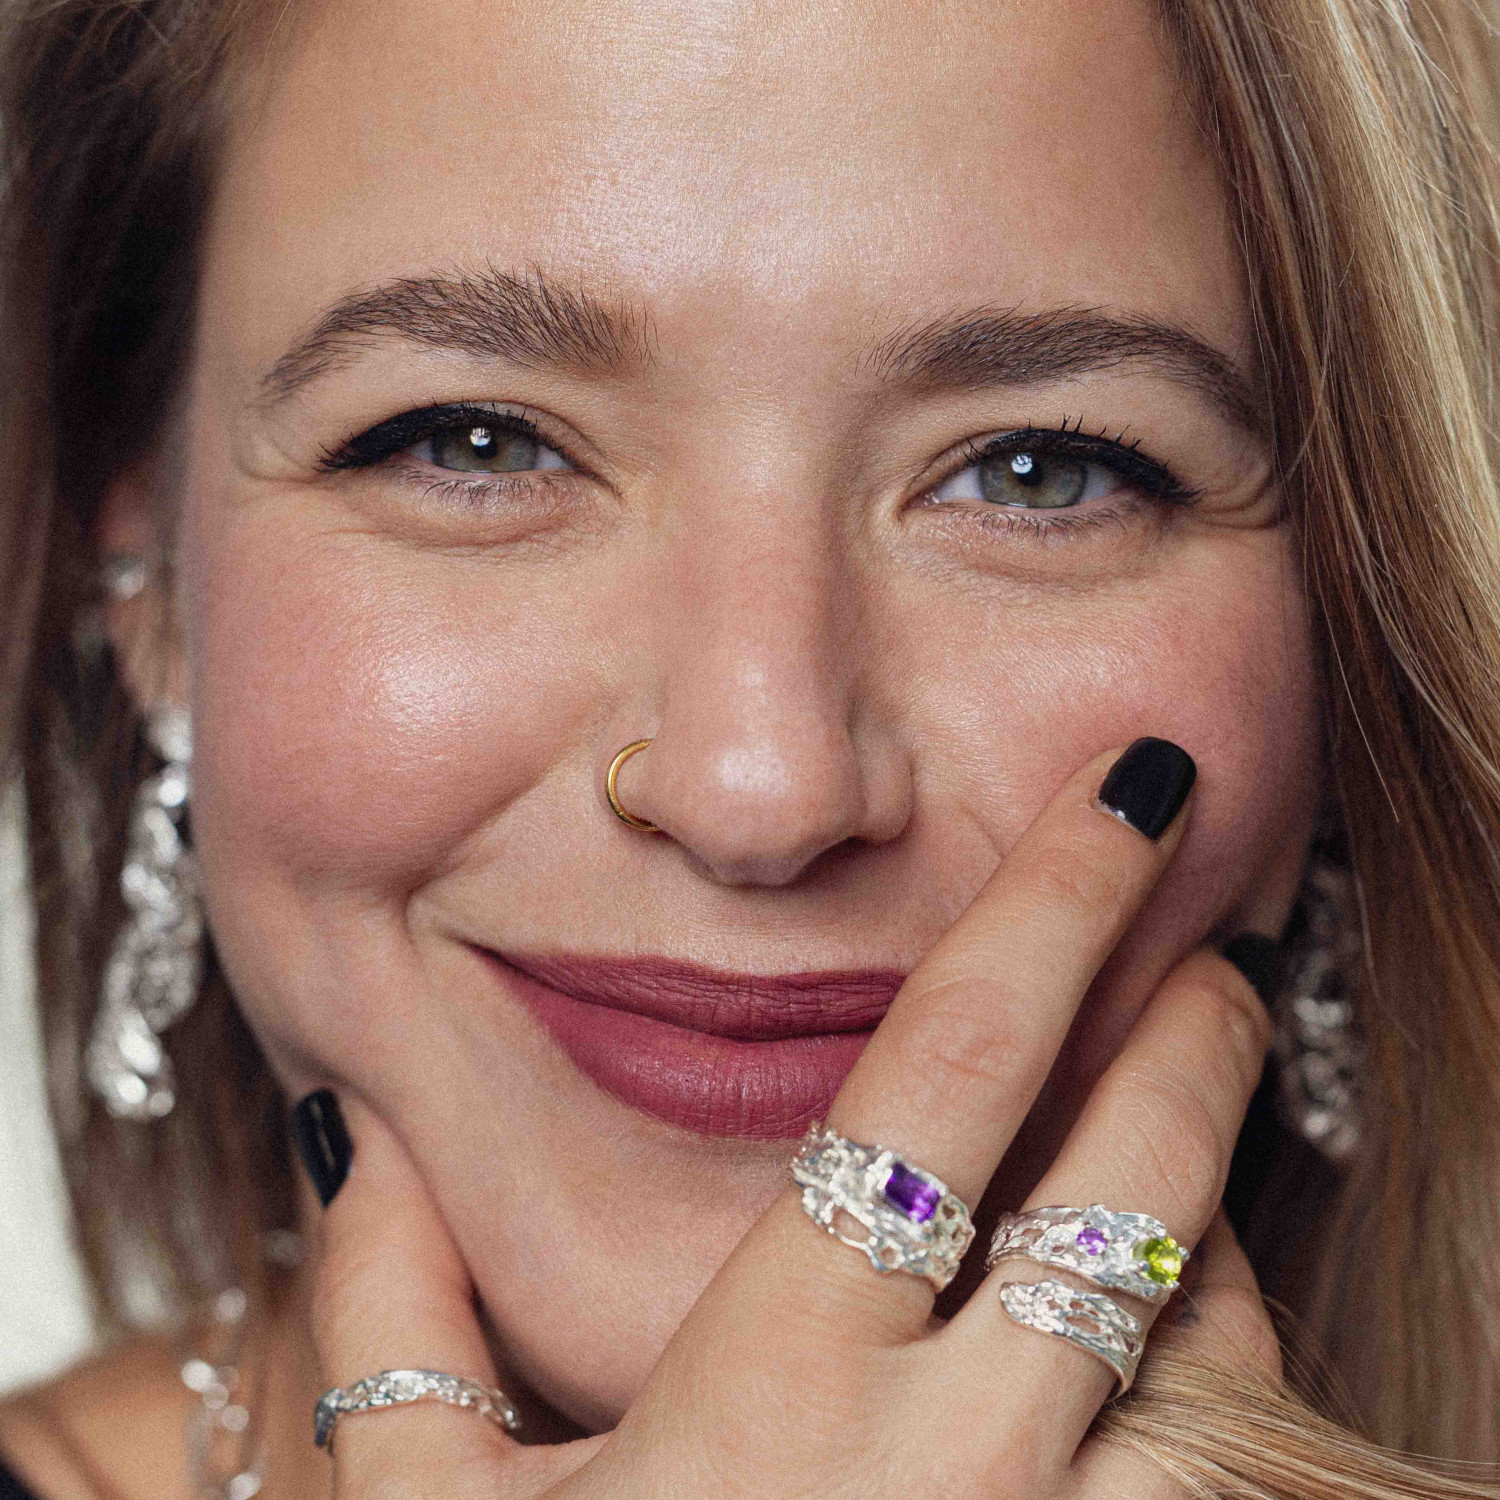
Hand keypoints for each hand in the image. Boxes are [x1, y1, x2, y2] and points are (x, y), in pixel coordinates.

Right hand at [301, 740, 1280, 1496]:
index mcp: (773, 1378)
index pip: (946, 1070)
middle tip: (1209, 932)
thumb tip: (355, 1139)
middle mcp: (943, 1461)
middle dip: (1186, 1023)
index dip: (1052, 907)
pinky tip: (1185, 1283)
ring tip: (1204, 1073)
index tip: (1133, 794)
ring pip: (1198, 1314)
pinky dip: (1218, 1335)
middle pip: (1120, 1175)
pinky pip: (1216, 1446)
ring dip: (1210, 1179)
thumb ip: (389, 1324)